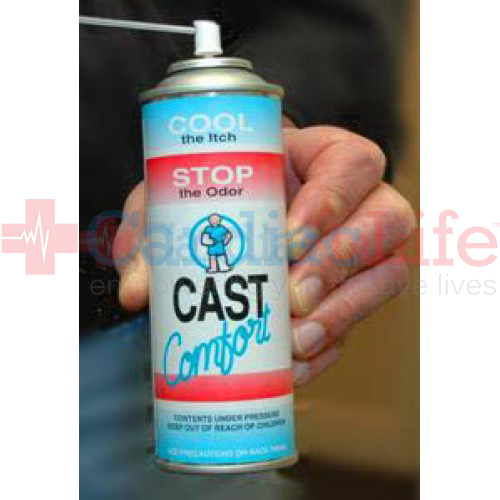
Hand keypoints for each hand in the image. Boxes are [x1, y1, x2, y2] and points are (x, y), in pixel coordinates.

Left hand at [113, 126, 414, 385]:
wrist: (236, 218)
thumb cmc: (216, 194)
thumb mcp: (181, 197)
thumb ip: (155, 232)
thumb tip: (138, 291)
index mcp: (323, 158)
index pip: (355, 163)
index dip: (333, 199)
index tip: (289, 240)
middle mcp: (356, 202)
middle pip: (387, 221)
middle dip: (340, 263)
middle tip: (293, 298)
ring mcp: (363, 251)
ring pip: (387, 276)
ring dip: (345, 312)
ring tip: (296, 341)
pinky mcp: (354, 295)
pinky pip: (360, 323)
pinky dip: (329, 349)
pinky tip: (293, 366)